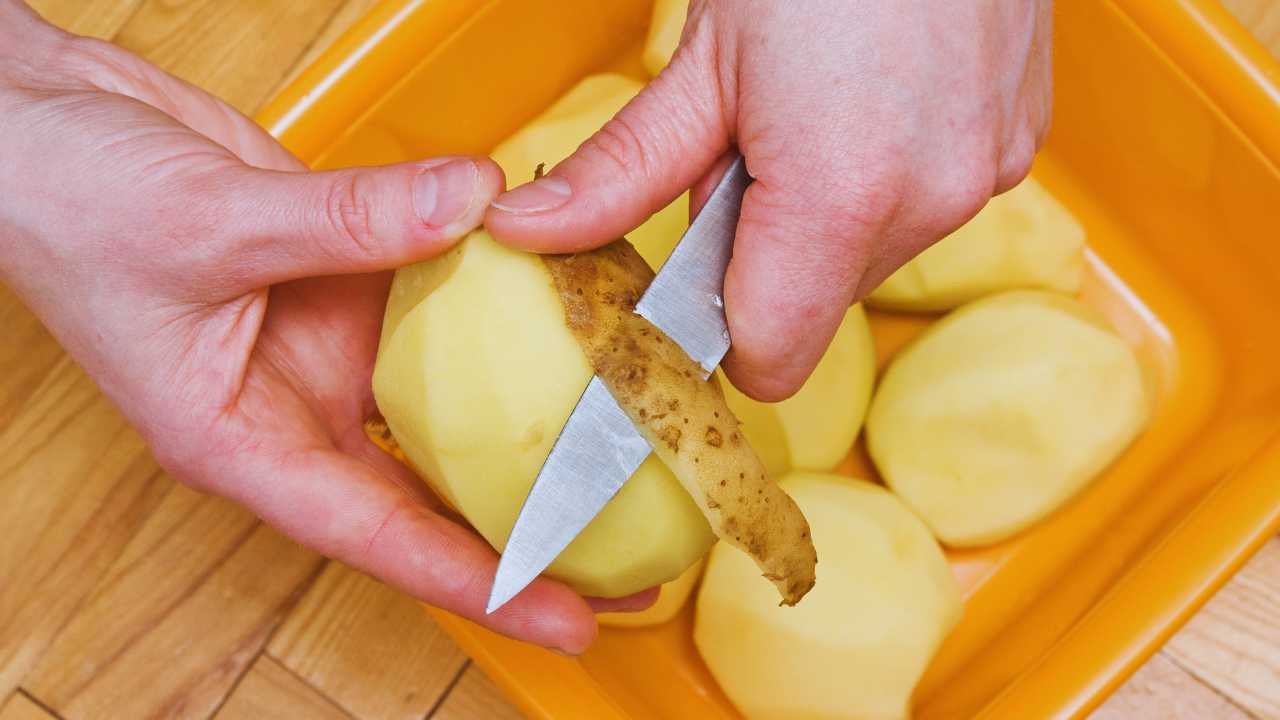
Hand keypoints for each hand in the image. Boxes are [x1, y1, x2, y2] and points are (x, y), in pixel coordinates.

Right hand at [0, 2, 648, 653]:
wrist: (37, 126)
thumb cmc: (64, 204)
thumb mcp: (208, 227)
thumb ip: (348, 221)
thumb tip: (474, 208)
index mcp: (243, 440)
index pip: (380, 534)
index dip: (479, 582)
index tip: (567, 613)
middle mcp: (294, 404)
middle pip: (430, 484)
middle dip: (524, 518)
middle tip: (623, 544)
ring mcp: (326, 342)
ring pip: (446, 392)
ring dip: (525, 409)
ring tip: (616, 437)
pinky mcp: (345, 277)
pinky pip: (439, 298)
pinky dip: (494, 297)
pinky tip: (560, 299)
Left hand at [485, 0, 1051, 399]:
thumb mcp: (702, 65)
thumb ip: (621, 171)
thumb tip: (529, 234)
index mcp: (841, 197)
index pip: (771, 356)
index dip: (719, 336)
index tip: (689, 285)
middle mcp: (930, 203)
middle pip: (816, 302)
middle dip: (766, 252)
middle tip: (747, 148)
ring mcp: (986, 176)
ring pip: (871, 256)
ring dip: (827, 213)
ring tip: (813, 111)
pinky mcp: (1018, 150)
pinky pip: (926, 205)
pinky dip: (886, 178)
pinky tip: (869, 103)